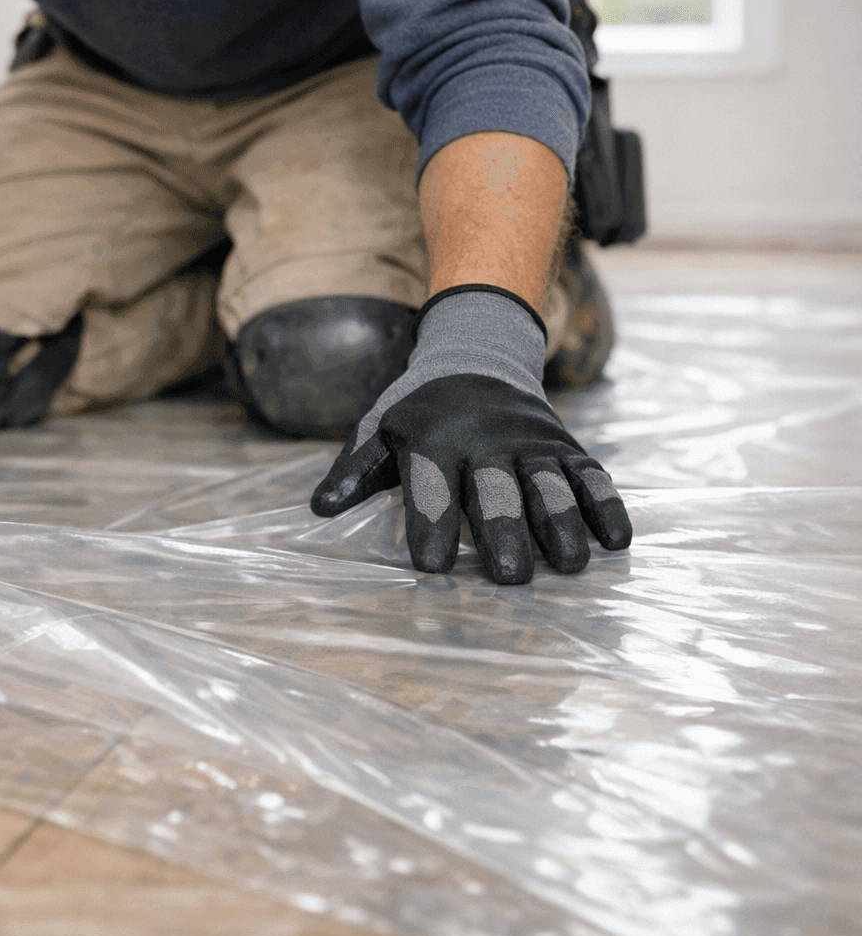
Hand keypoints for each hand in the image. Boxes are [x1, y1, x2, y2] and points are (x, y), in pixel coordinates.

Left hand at [310, 288, 630, 583]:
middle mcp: (486, 440)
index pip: (431, 487)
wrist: (477, 355)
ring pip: (549, 485)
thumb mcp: (378, 429)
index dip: (431, 527)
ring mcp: (531, 442)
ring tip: (567, 565)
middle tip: (510, 579)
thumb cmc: (417, 411)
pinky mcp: (566, 446)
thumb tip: (320, 509)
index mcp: (434, 440)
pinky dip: (607, 505)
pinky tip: (616, 541)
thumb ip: (355, 470)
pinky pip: (591, 475)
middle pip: (497, 491)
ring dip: (561, 525)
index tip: (431, 568)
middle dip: (504, 533)